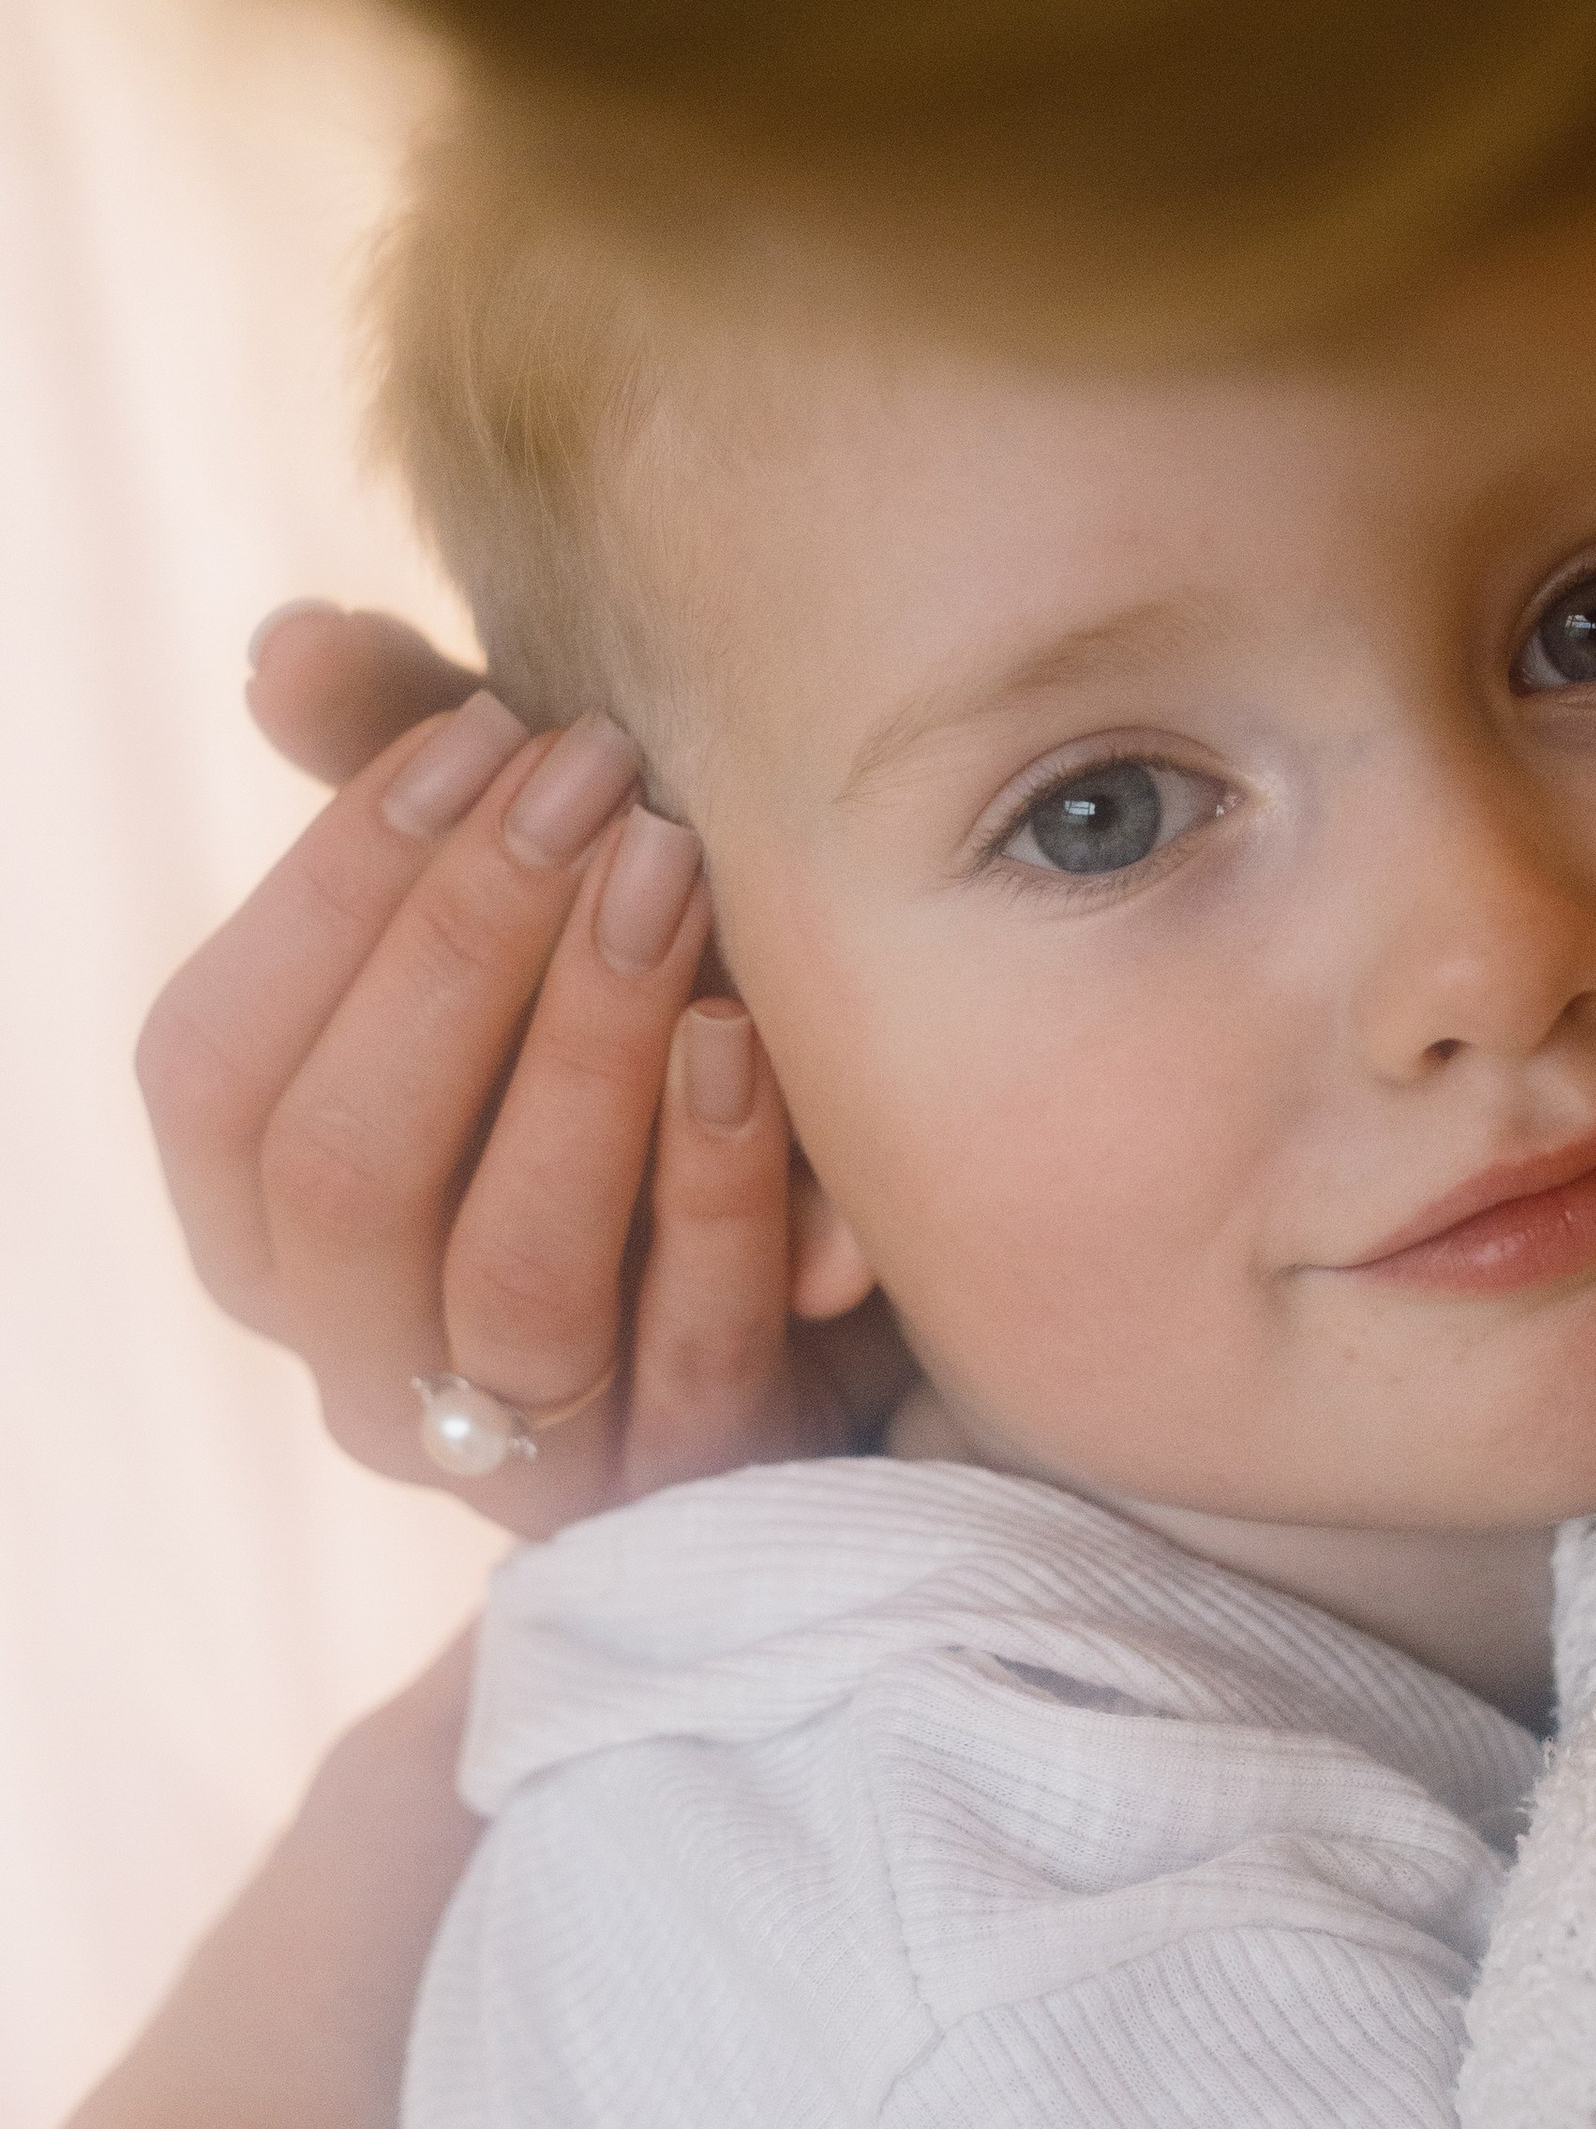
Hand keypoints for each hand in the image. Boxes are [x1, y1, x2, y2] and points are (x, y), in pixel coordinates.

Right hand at [143, 603, 906, 1533]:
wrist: (848, 1237)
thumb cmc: (641, 1032)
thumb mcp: (539, 903)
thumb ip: (416, 782)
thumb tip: (284, 649)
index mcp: (268, 1219)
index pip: (214, 1074)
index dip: (327, 898)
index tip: (476, 735)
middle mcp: (363, 1351)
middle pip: (346, 1172)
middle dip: (467, 952)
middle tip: (600, 778)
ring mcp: (528, 1444)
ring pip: (513, 1276)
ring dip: (589, 1057)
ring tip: (678, 874)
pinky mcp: (695, 1479)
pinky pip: (690, 1355)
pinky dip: (718, 1187)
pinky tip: (753, 1036)